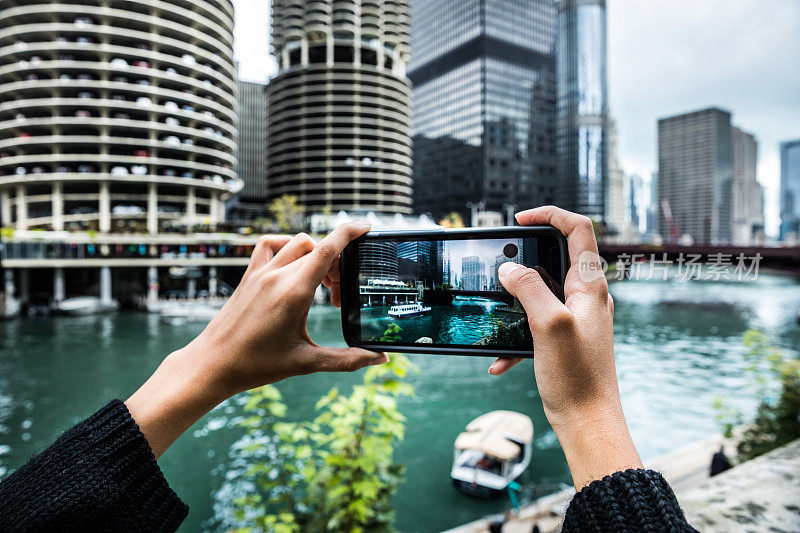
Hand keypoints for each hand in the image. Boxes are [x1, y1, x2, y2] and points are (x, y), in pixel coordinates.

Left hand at [126, 223, 386, 457]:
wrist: (211, 365)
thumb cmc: (256, 365)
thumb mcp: (306, 363)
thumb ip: (346, 359)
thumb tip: (379, 359)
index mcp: (294, 292)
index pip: (328, 249)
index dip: (350, 233)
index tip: (366, 227)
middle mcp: (277, 275)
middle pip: (318, 249)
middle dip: (337, 264)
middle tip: (337, 296)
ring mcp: (260, 272)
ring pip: (296, 243)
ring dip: (314, 254)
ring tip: (318, 283)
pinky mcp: (248, 276)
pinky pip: (269, 245)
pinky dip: (286, 247)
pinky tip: (291, 267)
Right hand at [492, 206, 641, 487]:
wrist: (588, 422)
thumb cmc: (577, 375)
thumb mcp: (549, 323)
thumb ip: (528, 288)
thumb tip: (508, 267)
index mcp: (590, 286)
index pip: (578, 230)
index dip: (550, 215)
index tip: (519, 220)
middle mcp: (586, 297)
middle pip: (554, 258)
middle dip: (523, 260)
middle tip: (498, 267)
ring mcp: (575, 317)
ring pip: (540, 293)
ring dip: (515, 302)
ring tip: (496, 312)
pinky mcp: (564, 338)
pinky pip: (535, 325)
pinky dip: (516, 338)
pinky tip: (500, 362)